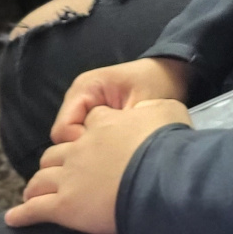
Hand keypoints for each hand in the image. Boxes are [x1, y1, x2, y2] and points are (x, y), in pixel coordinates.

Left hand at [6, 99, 190, 233]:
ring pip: (42, 178)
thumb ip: (153, 109)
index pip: (91, 121)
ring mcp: (69, 178)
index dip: (93, 128)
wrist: (158, 177)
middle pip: (57, 152)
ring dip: (36, 184)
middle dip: (56, 160)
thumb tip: (148, 112)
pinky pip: (36, 210)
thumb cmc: (166, 143)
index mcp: (103, 124)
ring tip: (33, 192)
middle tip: (61, 170)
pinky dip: (23, 214)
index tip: (97, 136)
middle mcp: (80, 149)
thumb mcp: (167, 110)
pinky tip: (14, 218)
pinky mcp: (64, 207)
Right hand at [51, 57, 190, 145]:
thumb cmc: (156, 86)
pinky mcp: (90, 114)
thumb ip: (118, 128)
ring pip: (72, 141)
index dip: (82, 145)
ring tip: (117, 150)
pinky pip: (83, 137)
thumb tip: (100, 158)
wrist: (169, 75)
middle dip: (85, 150)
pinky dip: (97, 145)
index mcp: (84, 89)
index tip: (110, 150)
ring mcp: (81, 106)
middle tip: (114, 154)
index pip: (63, 131)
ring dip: (92, 148)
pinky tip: (116, 147)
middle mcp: (76, 96)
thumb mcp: (140, 106)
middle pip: (63, 139)